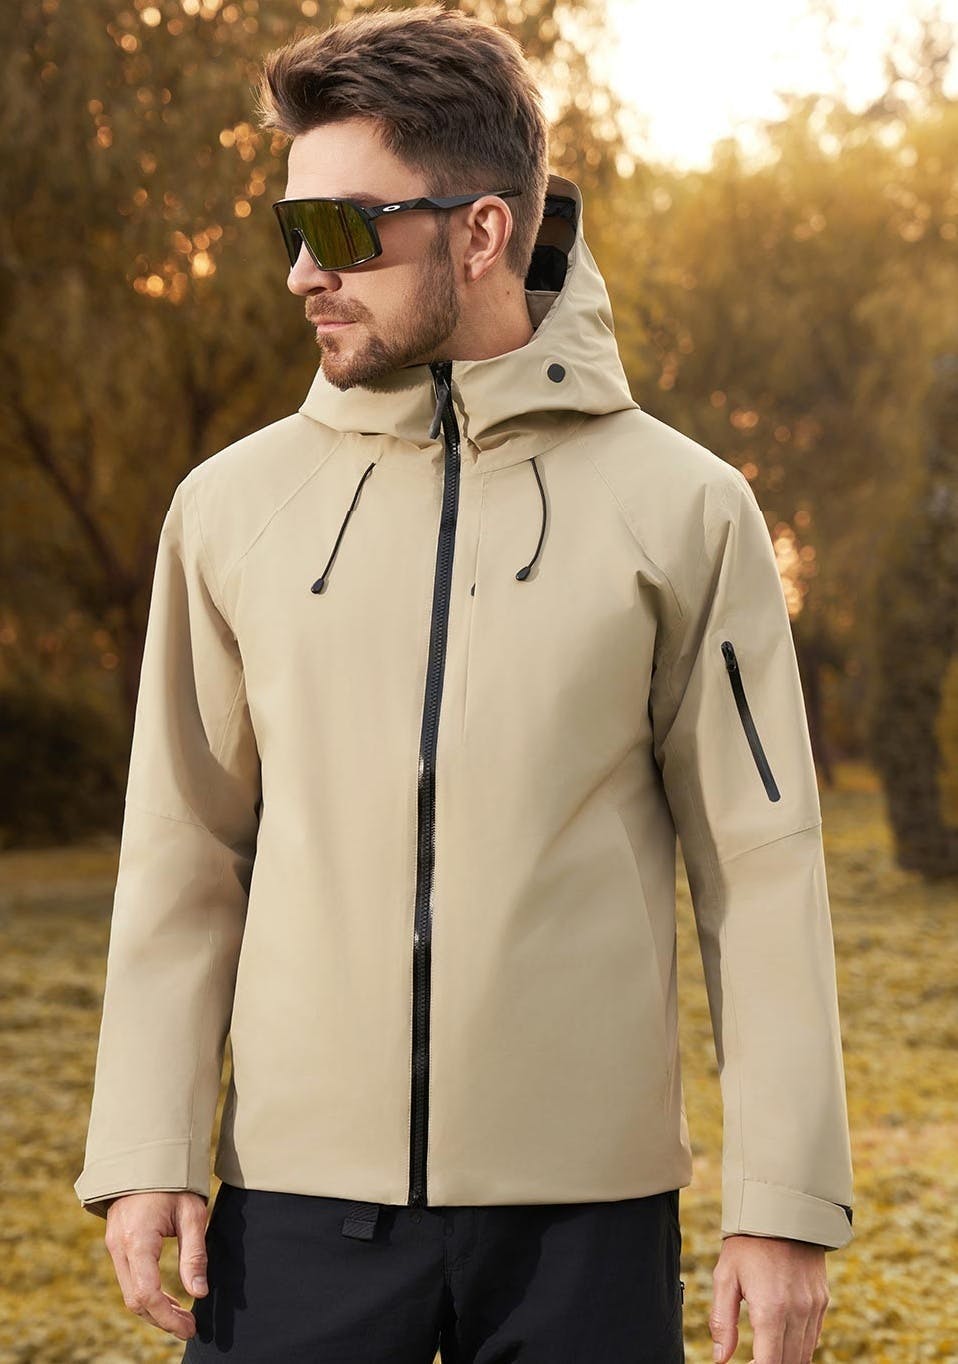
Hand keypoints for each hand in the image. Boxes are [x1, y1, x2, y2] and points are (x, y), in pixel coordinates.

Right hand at [103, 1191, 209, 1340]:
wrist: (147, 1155)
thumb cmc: (174, 1182)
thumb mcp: (192, 1214)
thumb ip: (194, 1254)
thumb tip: (198, 1293)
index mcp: (137, 1239)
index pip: (147, 1294)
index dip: (168, 1317)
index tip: (190, 1327)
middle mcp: (119, 1246)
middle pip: (135, 1300)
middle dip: (162, 1319)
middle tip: (190, 1326)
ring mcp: (114, 1245)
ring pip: (129, 1293)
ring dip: (154, 1309)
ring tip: (182, 1316)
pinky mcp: (116, 1244)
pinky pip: (128, 1279)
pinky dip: (146, 1294)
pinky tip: (166, 1298)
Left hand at [710, 1234, 829, 1363]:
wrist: (782, 1211)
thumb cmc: (748, 1244)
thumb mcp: (725, 1277)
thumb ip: (722, 1321)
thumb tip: (721, 1358)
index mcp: (770, 1310)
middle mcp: (797, 1312)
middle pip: (789, 1363)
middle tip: (753, 1360)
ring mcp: (813, 1307)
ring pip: (804, 1354)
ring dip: (786, 1360)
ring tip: (766, 1353)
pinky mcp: (822, 1300)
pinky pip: (814, 1337)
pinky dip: (800, 1347)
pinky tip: (783, 1341)